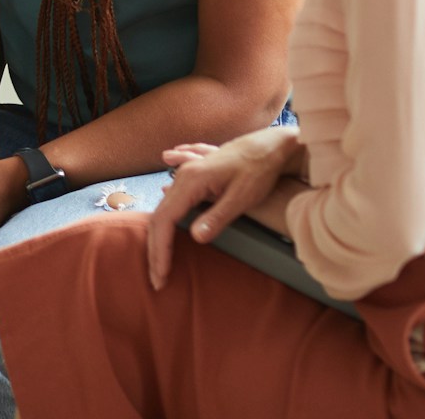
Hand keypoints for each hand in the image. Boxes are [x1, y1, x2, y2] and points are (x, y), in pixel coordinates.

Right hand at [145, 125, 298, 288]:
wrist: (269, 146)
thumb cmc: (259, 171)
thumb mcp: (242, 198)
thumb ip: (217, 217)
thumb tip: (195, 238)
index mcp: (191, 182)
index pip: (165, 221)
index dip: (160, 250)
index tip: (161, 275)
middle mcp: (183, 177)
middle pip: (159, 216)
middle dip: (155, 250)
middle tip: (157, 279)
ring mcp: (186, 174)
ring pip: (164, 209)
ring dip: (159, 237)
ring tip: (161, 261)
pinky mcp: (194, 176)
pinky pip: (171, 201)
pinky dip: (165, 220)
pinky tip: (162, 226)